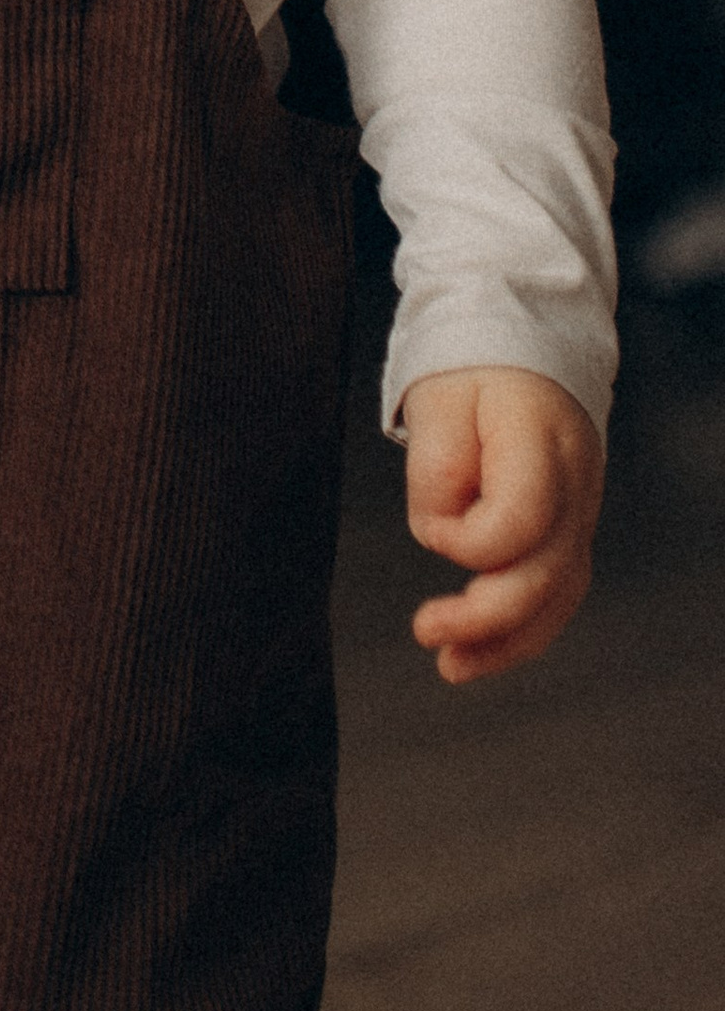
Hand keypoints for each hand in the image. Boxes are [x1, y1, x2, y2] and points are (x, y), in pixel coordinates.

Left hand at [400, 367, 601, 683]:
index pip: (522, 517)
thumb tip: (441, 537)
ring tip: (453, 667)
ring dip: (508, 640)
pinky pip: (558, 589)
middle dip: (488, 617)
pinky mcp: (572, 527)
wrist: (524, 342)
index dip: (467, 539)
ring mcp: (583, 508)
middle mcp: (578, 482)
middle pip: (549, 570)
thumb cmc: (474, 368)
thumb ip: (437, 470)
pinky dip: (523, 627)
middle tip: (427, 632)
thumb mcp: (439, 400)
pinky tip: (482, 652)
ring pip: (562, 593)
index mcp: (542, 440)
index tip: (431, 529)